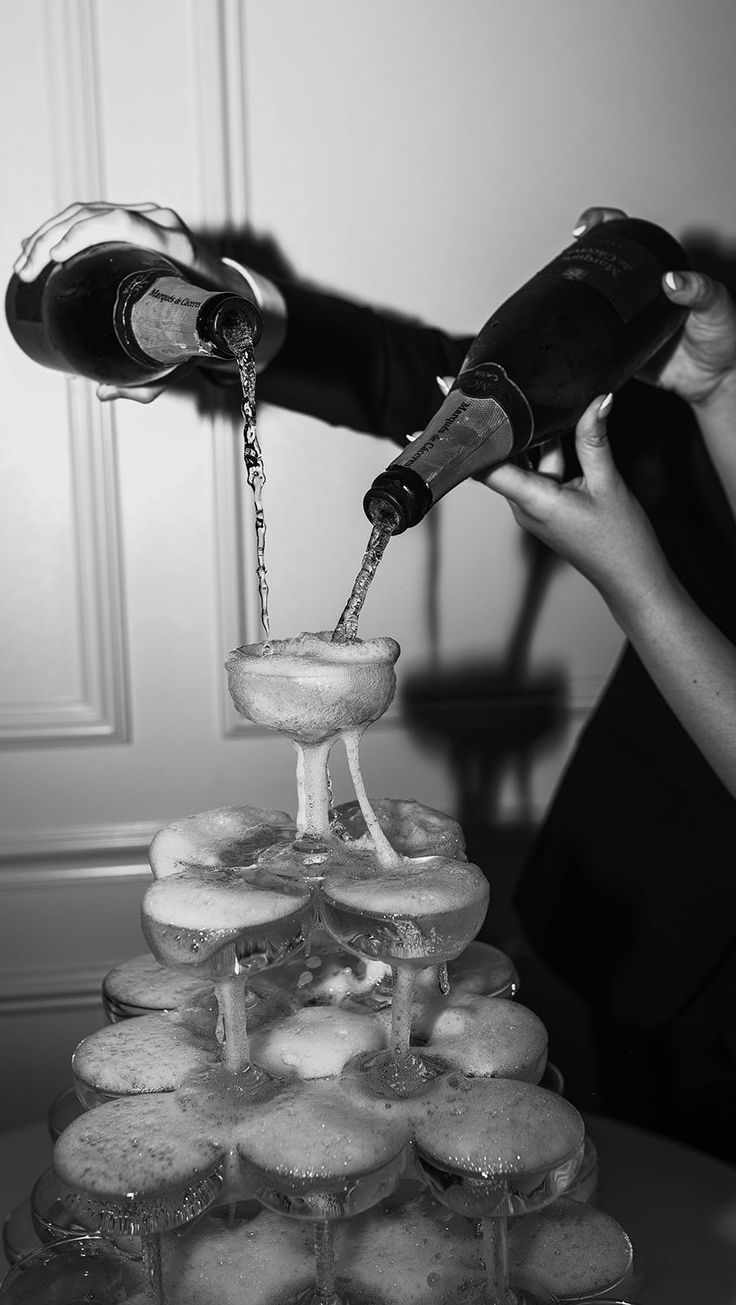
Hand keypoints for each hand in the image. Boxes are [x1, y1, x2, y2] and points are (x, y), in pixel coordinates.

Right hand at [13, 201, 243, 402]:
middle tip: (26, 272)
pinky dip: (62, 230)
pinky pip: (94, 216)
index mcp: (176, 247)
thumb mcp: (184, 351)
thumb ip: (150, 379)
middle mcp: (161, 223)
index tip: (54, 258)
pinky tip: (39, 247)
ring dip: (48, 233)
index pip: (123, 224)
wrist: (231, 294)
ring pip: (88, 212)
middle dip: (50, 239)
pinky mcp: (138, 219)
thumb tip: (103, 392)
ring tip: (25, 265)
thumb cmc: (208, 322)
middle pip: (94, 215)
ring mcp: (149, 217)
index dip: (83, 235)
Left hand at [484, 394, 670, 617]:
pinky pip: (536, 470)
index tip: (449, 408)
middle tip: (476, 385)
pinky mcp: (545, 505)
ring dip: (521, 432)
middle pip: (496, 457)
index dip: (464, 435)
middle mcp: (524, 504)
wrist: (630, 578)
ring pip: (519, 460)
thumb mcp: (608, 483)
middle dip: (489, 424)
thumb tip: (597, 399)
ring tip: (517, 393)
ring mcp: (533, 506)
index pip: (484, 465)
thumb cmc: (620, 541)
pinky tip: (552, 422)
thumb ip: (594, 440)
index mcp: (533, 500)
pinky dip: (541, 447)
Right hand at [574, 206, 735, 408]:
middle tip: (571, 251)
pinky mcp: (616, 348)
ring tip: (561, 285)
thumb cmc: (722, 337)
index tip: (591, 225)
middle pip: (600, 262)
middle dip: (578, 251)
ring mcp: (623, 319)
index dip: (605, 224)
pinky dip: (579, 334)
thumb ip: (700, 290)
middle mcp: (637, 292)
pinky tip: (568, 328)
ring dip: (572, 291)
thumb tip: (672, 281)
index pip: (628, 237)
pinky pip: (592, 339)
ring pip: (590, 299)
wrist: (714, 380)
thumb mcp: (716, 305)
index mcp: (658, 271)